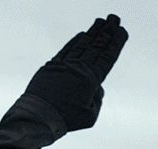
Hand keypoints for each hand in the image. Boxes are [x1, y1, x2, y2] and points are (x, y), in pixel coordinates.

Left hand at [25, 14, 127, 131]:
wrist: (36, 118)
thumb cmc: (63, 120)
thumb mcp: (90, 116)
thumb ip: (97, 99)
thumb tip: (97, 87)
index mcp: (91, 80)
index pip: (107, 56)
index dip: (115, 42)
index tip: (121, 31)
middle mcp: (78, 69)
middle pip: (96, 46)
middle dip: (106, 31)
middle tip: (113, 18)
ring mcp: (63, 67)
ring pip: (81, 45)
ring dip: (91, 33)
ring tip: (100, 22)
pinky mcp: (49, 68)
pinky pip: (65, 50)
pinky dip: (74, 42)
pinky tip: (80, 35)